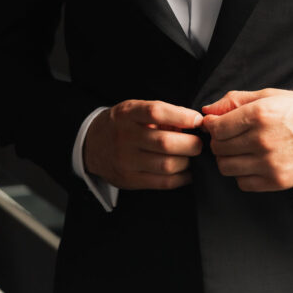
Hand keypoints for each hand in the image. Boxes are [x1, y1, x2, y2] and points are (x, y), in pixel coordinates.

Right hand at [83, 99, 202, 189]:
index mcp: (127, 114)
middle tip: (200, 142)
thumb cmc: (123, 123)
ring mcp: (126, 161)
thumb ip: (162, 113)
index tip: (197, 120)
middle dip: (191, 143)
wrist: (92, 144)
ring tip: (192, 156)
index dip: (181, 116)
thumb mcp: (135, 109)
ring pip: (166, 165)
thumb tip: (193, 122)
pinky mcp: (130, 180)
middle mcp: (125, 137)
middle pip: (165, 142)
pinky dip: (181, 178)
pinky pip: (162, 182)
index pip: (156, 112)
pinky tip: (187, 171)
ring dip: (187, 161)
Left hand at [201, 88, 292, 191]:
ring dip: (229, 159)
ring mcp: (271, 163)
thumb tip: (208, 110)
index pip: (217, 128)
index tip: (216, 125)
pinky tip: (253, 162)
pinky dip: (243, 174)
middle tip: (230, 137)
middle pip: (220, 149)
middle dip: (220, 142)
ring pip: (227, 168)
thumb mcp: (268, 95)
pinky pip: (243, 183)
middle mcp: (263, 140)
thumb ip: (235, 101)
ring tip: (241, 150)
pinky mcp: (278, 181)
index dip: (212, 126)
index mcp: (260, 114)